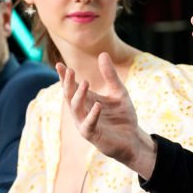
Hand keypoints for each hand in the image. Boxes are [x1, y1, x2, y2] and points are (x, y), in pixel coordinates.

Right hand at [58, 53, 156, 178]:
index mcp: (86, 100)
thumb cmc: (123, 116)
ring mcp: (85, 123)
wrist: (132, 139)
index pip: (72, 87)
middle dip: (68, 83)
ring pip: (76, 108)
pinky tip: (98, 105)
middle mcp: (82, 111)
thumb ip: (110, 75)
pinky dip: (92, 115)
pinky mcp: (92, 135)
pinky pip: (89, 124)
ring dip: (79, 95)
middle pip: (69, 96)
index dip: (65, 77)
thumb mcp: (119, 92)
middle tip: (69, 70)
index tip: (59, 64)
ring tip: (85, 82)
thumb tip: (102, 53)